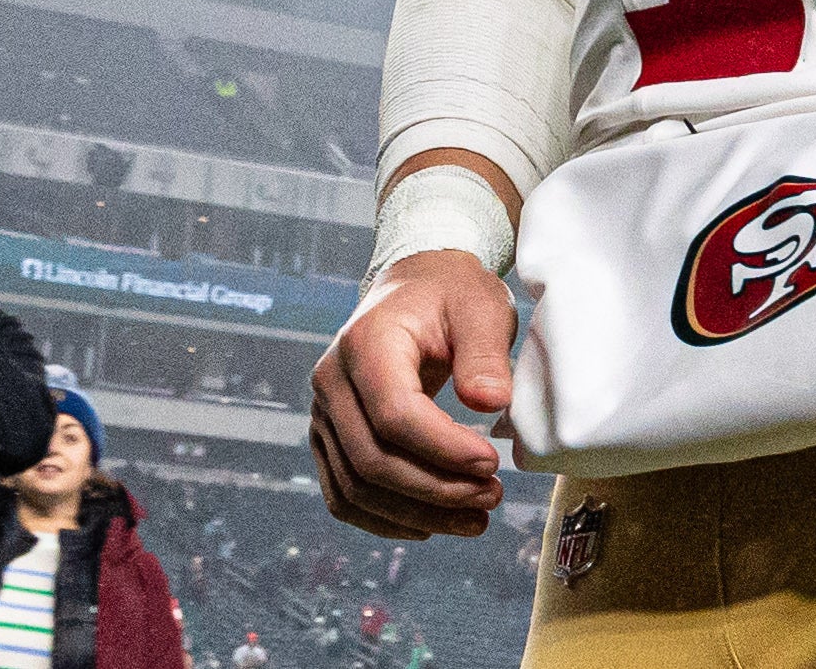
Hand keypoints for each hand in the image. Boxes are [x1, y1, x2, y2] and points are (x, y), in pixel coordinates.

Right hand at [307, 249, 515, 540]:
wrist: (415, 291)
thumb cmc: (450, 297)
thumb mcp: (480, 308)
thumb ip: (485, 353)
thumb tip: (491, 403)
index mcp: (365, 342)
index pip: (393, 414)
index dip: (443, 449)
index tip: (491, 463)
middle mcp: (331, 381)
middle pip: (372, 460)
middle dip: (436, 490)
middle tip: (492, 497)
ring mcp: (324, 414)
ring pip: (356, 488)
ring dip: (417, 514)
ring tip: (476, 518)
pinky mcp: (330, 439)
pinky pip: (345, 495)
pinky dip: (386, 520)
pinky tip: (433, 523)